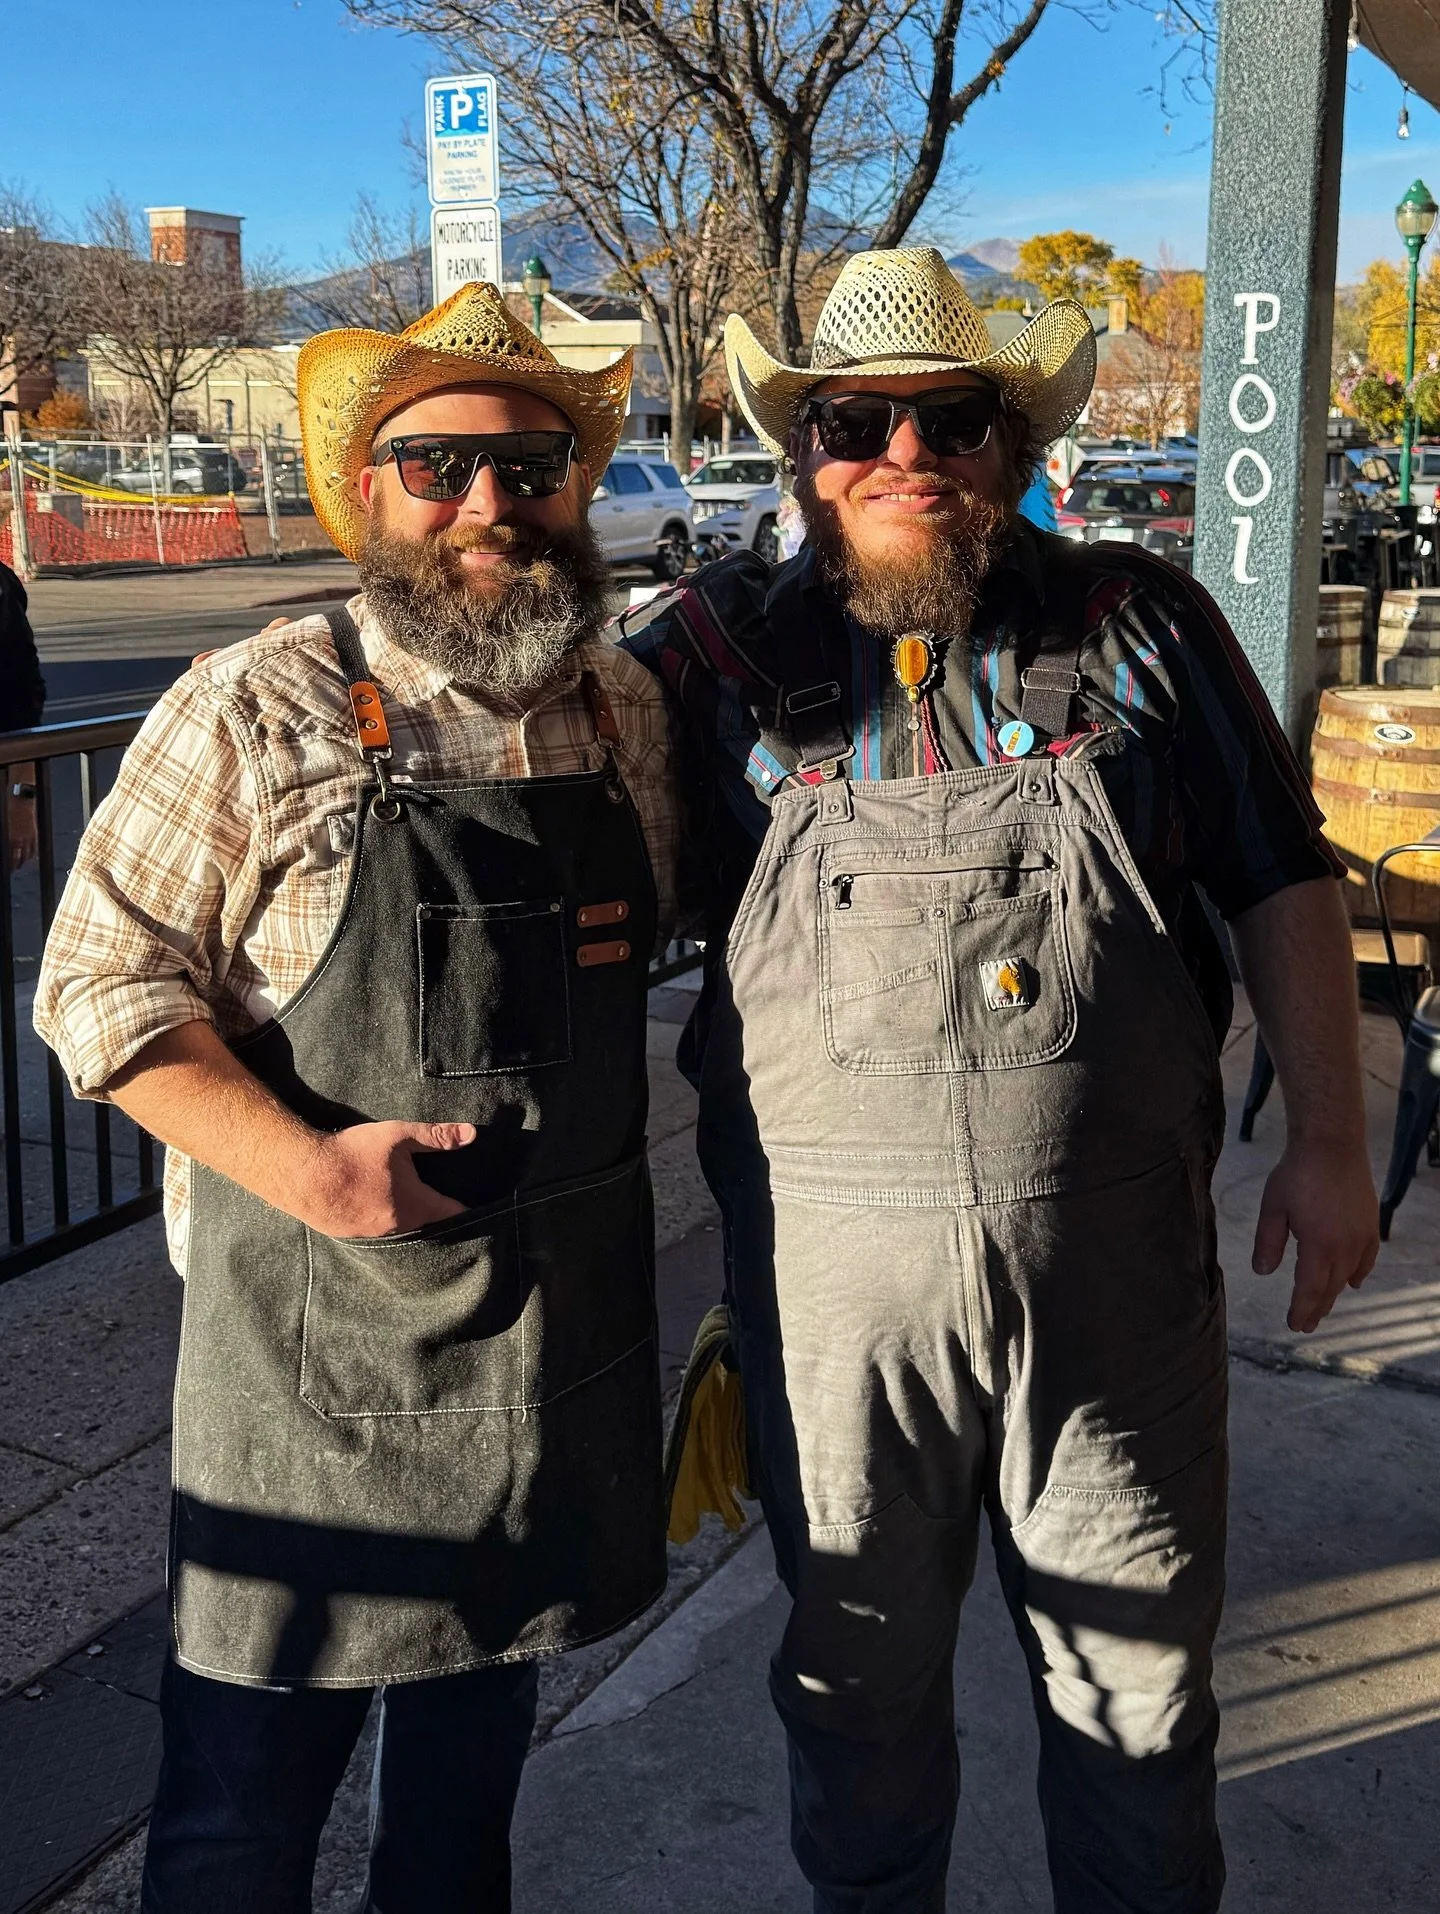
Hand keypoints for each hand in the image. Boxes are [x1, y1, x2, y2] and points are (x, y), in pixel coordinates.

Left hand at [8, 795, 35, 871]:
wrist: (23, 797)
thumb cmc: (10, 807)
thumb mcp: (3, 823)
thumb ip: (5, 839)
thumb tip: (5, 847)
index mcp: (11, 838)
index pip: (9, 858)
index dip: (8, 865)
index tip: (6, 868)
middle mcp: (20, 840)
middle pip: (17, 860)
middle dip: (13, 866)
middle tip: (10, 869)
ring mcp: (29, 838)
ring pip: (26, 857)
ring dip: (21, 862)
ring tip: (18, 864)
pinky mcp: (35, 834)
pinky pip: (34, 850)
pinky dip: (30, 856)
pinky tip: (27, 857)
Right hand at [303, 1119, 476, 1237]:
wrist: (303, 1173)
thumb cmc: (353, 1152)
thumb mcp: (398, 1136)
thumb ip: (436, 1137)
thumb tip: (471, 1134)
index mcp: (415, 1205)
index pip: (452, 1213)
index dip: (467, 1209)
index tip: (476, 1206)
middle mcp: (398, 1227)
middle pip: (426, 1222)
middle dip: (433, 1210)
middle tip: (437, 1195)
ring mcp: (374, 1235)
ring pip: (400, 1227)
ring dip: (404, 1214)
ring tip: (403, 1197)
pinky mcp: (351, 1235)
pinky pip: (375, 1229)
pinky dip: (379, 1217)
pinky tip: (372, 1201)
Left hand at [1252, 1136, 1378, 1333]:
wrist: (1332, 1144)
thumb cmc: (1297, 1173)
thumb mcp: (1273, 1208)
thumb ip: (1268, 1243)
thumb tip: (1262, 1272)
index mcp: (1318, 1245)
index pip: (1309, 1289)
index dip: (1302, 1310)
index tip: (1294, 1325)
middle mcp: (1345, 1246)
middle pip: (1330, 1287)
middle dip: (1316, 1307)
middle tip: (1306, 1325)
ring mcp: (1362, 1235)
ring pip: (1348, 1275)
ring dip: (1334, 1293)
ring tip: (1322, 1307)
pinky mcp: (1370, 1224)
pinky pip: (1367, 1258)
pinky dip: (1359, 1272)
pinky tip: (1353, 1282)